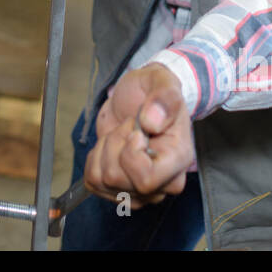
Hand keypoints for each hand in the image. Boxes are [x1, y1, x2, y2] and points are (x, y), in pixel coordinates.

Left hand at [83, 63, 193, 207]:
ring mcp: (141, 191)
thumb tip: (152, 122)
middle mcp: (163, 182)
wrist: (136, 98)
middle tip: (127, 126)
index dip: (130, 153)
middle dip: (114, 145)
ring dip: (104, 149)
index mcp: (179, 159)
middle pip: (117, 179)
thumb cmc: (151, 91)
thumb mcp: (161, 81)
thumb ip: (164, 96)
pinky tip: (111, 146)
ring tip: (121, 133)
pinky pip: (92, 181)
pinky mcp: (118, 189)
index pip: (146, 180)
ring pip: (102, 180)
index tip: (135, 130)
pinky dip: (94, 159)